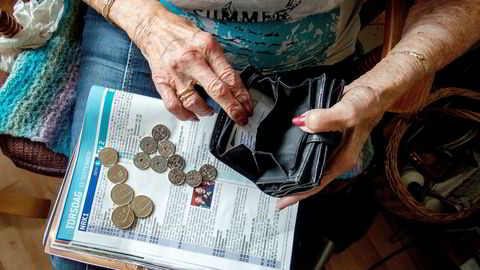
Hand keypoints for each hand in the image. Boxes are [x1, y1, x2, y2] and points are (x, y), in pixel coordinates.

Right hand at [132, 3, 251, 123]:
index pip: (229, 76)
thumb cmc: (181, 33)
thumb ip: (219, 61)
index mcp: (206, 48)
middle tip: (240, 117)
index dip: (241, 95)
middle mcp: (191, 60)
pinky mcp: (162, 82)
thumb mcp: (207, 40)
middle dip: (232, 108)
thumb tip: (234, 84)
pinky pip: (174, 105)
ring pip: (194, 102)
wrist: (153, 27)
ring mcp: (175, 73)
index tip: (247, 106)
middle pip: (217, 90)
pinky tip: (193, 115)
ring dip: (207, 112)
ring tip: (212, 112)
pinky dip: (186, 115)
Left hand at [277, 85, 382, 208]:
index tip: (280, 203)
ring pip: (309, 163)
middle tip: (270, 189)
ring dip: (294, 169)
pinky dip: (298, 150)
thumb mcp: (350, 111)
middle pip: (312, 177)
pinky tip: (285, 149)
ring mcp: (332, 146)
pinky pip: (309, 147)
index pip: (318, 182)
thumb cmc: (368, 103)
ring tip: (273, 175)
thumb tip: (304, 124)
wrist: (376, 89)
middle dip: (293, 186)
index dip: (300, 193)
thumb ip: (329, 119)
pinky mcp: (327, 134)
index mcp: (343, 159)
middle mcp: (336, 156)